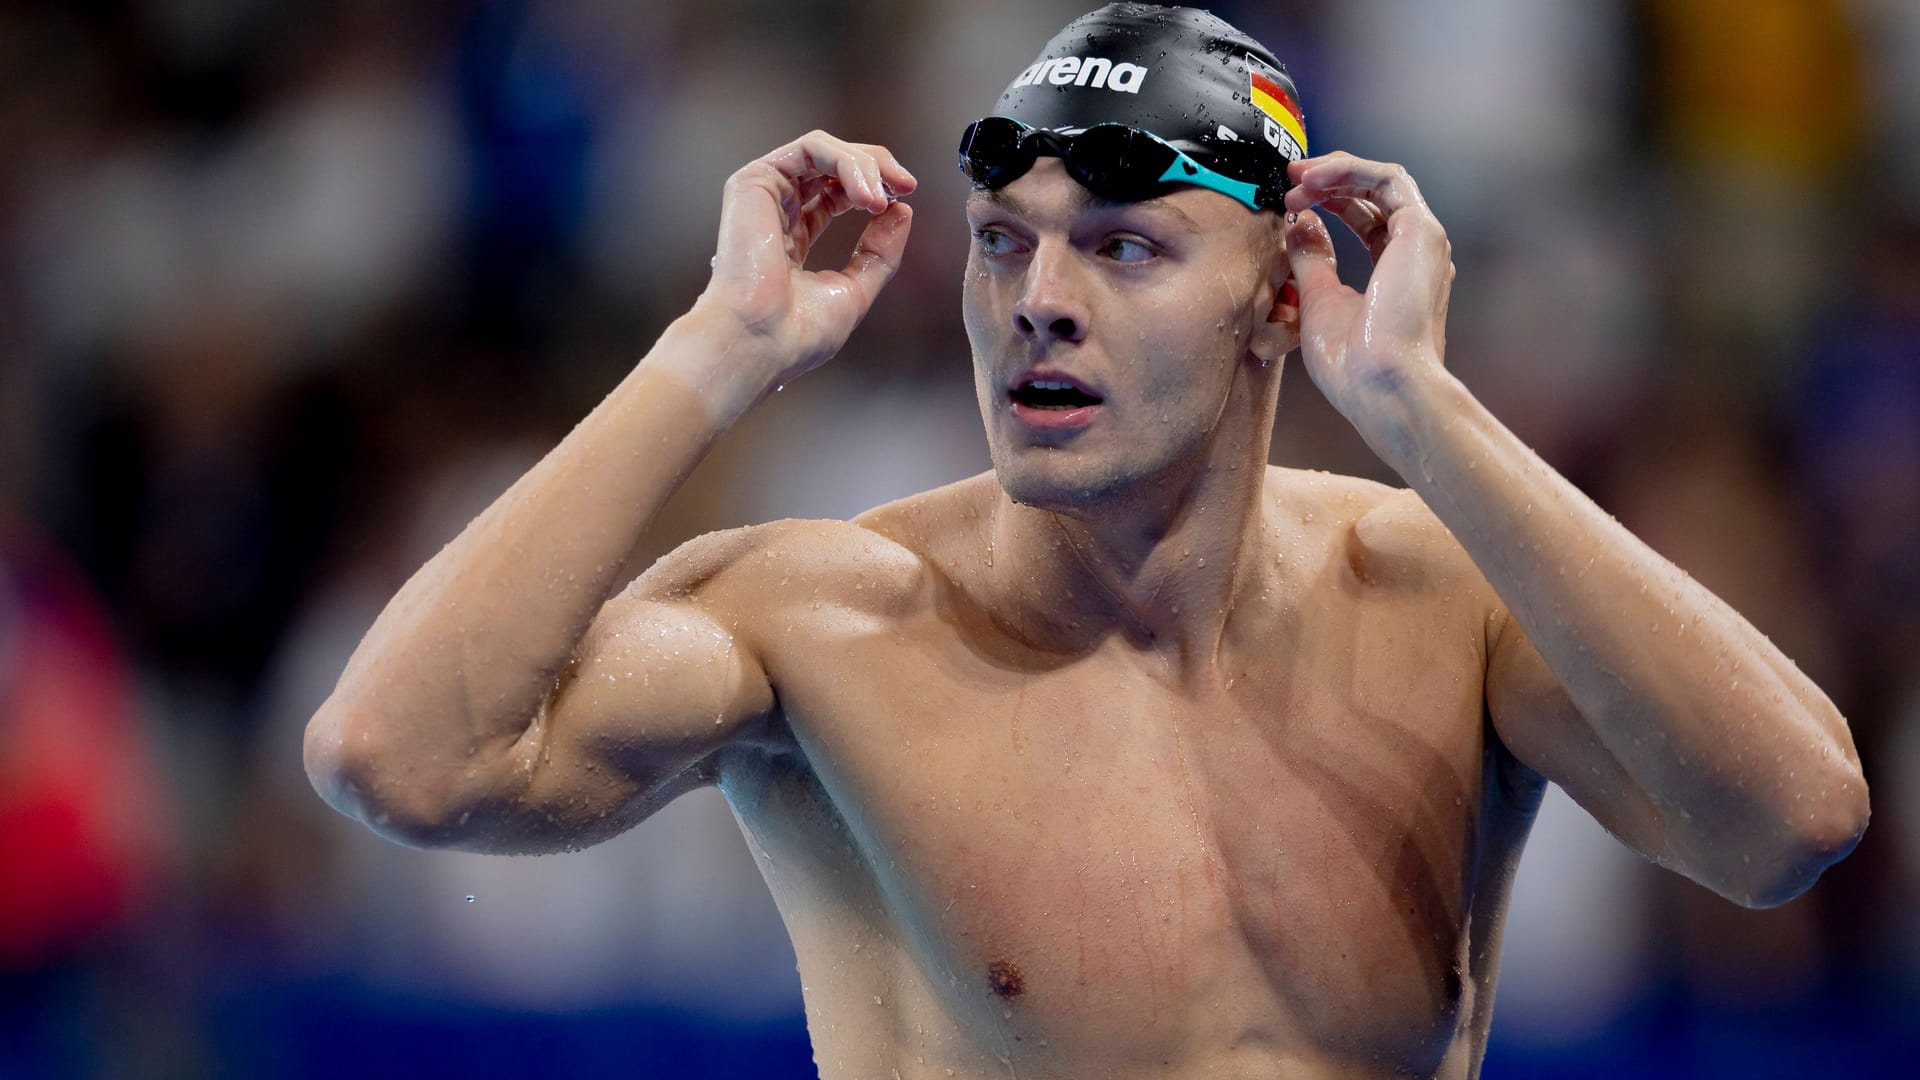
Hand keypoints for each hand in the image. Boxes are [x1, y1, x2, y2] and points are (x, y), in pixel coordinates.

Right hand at [693, 130, 916, 388]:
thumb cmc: (796, 332)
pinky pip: (810, 149)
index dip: (874, 187)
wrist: (760, 341)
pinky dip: (846, 163)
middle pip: (831, 165)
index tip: (905, 197)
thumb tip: (902, 210)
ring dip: (864, 165)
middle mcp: (776, 212)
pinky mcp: (755, 181)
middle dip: (876, 167)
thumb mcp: (855, 289)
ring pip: (823, 151)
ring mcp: (764, 194)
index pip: (835, 192)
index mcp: (792, 238)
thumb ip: (879, 252)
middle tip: (905, 185)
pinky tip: (865, 195)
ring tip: (882, 197)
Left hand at [1281, 152, 1453, 424]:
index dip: (1329, 203)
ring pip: (1382, 180)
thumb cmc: (1353, 364)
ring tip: (1297, 177)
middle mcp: (1416, 252)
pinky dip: (1349, 171)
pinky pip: (1386, 179)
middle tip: (1289, 180)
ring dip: (1336, 171)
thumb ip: (1313, 259)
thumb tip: (1299, 221)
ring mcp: (1423, 240)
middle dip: (1329, 181)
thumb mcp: (1318, 301)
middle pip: (1375, 194)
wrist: (1382, 386)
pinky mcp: (1421, 230)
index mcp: (1397, 272)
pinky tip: (1315, 179)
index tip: (1291, 204)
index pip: (1367, 220)